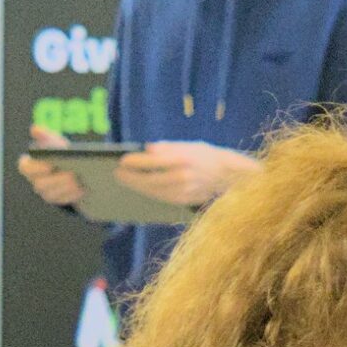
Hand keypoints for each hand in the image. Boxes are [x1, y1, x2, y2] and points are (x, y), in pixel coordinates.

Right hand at [18, 125, 85, 207]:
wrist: (76, 169)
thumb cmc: (62, 154)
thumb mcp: (55, 144)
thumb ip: (46, 137)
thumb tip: (34, 129)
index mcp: (30, 166)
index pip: (25, 168)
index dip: (36, 167)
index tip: (49, 164)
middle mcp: (35, 181)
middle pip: (41, 184)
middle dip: (56, 179)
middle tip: (71, 174)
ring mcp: (46, 193)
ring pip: (51, 194)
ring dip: (66, 188)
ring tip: (78, 180)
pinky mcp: (58, 201)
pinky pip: (63, 200)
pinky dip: (72, 194)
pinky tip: (83, 188)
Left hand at [115, 140, 255, 207]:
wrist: (229, 175)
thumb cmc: (206, 156)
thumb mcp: (187, 145)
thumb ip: (166, 147)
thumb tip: (147, 150)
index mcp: (182, 159)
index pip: (151, 161)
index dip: (134, 162)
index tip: (121, 161)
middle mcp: (182, 177)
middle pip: (149, 179)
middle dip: (131, 177)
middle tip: (117, 174)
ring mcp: (183, 191)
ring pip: (153, 191)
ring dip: (138, 187)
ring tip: (126, 181)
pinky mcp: (184, 200)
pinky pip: (162, 198)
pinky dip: (150, 193)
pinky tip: (141, 188)